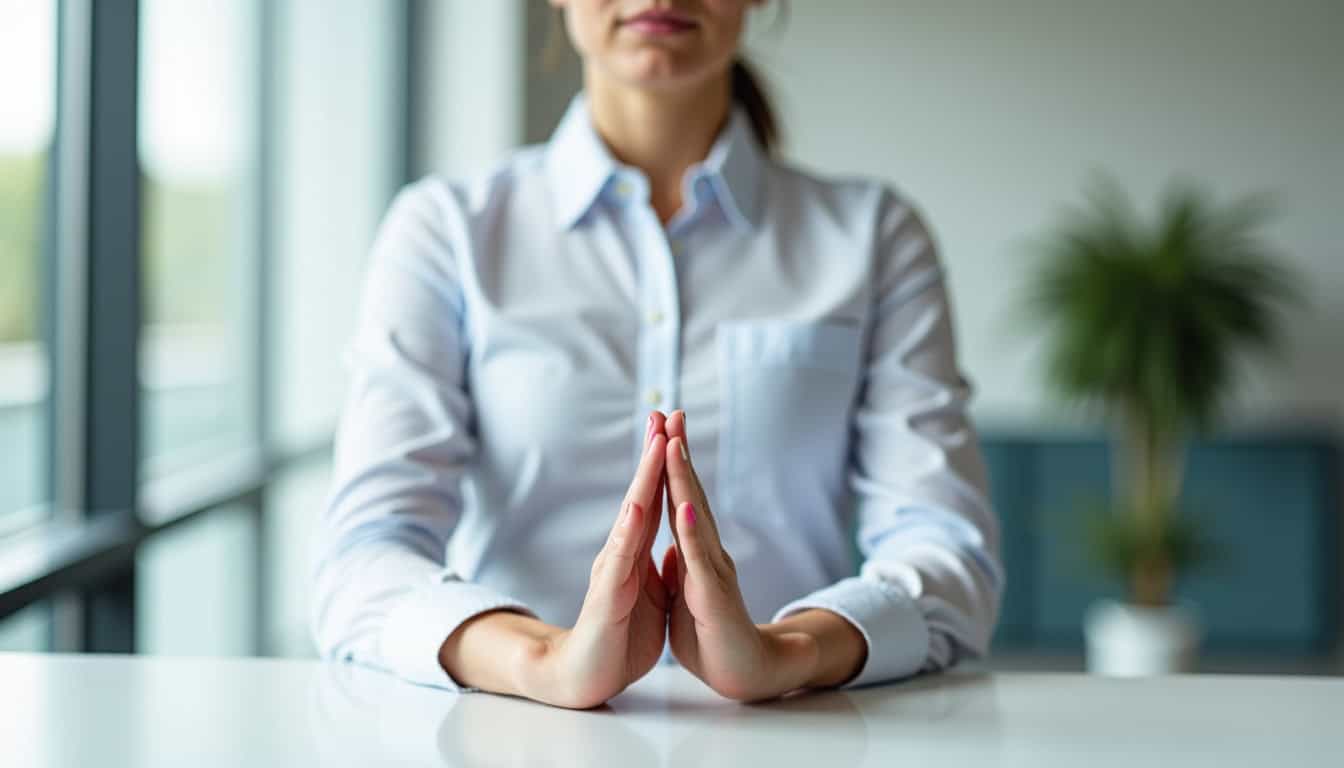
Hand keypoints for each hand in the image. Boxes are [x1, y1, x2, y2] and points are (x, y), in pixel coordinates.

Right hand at [440, 415, 669, 708]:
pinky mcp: (606, 597)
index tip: (675, 427)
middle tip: (662, 413)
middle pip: (640, 495)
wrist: (584, 676)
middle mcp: (620, 553)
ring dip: (643, 480)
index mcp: (634, 553)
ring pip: (630, 518)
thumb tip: (666, 542)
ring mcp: (611, 571)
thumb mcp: (645, 595)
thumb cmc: (615, 636)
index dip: (665, 465)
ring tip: (656, 446)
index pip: (654, 500)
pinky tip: (639, 508)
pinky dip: (629, 533)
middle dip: (652, 454)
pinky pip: (619, 560)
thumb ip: (654, 566)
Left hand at [659, 411, 867, 700]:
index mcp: (695, 551)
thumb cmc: (714, 634)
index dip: (668, 464)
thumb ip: (682, 565)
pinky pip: (699, 560)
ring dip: (684, 480)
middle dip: (678, 453)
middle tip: (671, 412)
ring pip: (696, 518)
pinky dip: (690, 531)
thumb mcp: (687, 592)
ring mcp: (713, 571)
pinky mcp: (713, 597)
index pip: (679, 498)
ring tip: (673, 444)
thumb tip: (673, 542)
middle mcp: (707, 552)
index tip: (659, 426)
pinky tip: (682, 506)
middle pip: (690, 494)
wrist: (745, 674)